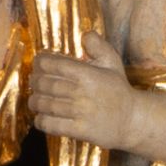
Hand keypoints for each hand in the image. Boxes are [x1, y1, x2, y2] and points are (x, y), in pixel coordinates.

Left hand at [27, 49, 142, 151]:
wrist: (132, 120)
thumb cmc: (118, 90)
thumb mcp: (113, 63)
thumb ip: (98, 46)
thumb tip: (85, 34)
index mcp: (87, 74)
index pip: (53, 64)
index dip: (40, 62)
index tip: (38, 64)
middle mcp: (82, 92)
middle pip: (45, 84)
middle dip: (34, 82)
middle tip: (33, 82)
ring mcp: (80, 113)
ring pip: (46, 104)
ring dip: (35, 102)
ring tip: (35, 100)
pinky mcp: (80, 130)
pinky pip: (51, 125)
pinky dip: (41, 121)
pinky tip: (41, 117)